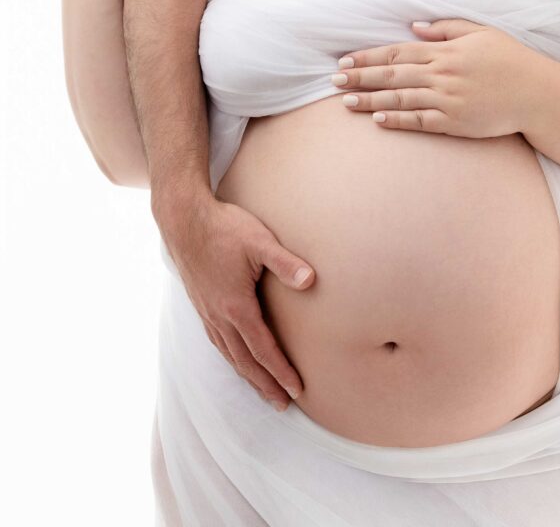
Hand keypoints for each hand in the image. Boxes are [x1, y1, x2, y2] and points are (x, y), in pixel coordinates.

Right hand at [157, 193, 315, 409]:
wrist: (184, 219)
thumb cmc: (224, 228)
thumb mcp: (260, 241)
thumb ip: (286, 263)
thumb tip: (312, 280)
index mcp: (236, 307)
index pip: (263, 349)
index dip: (281, 371)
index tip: (297, 390)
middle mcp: (219, 316)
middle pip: (244, 361)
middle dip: (265, 384)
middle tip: (282, 404)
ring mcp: (206, 312)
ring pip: (229, 354)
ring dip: (247, 375)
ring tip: (263, 389)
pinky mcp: (200, 304)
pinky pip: (217, 341)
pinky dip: (231, 357)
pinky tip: (236, 357)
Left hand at [331, 18, 551, 137]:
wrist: (538, 94)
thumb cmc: (511, 60)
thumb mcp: (481, 32)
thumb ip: (447, 28)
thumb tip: (415, 27)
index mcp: (445, 51)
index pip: (397, 51)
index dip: (368, 56)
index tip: (346, 60)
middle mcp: (442, 74)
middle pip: (392, 75)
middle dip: (360, 77)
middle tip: (334, 79)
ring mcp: (447, 100)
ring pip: (400, 99)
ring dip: (371, 100)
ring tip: (346, 101)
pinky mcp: (455, 123)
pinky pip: (419, 121)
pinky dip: (397, 120)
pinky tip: (377, 120)